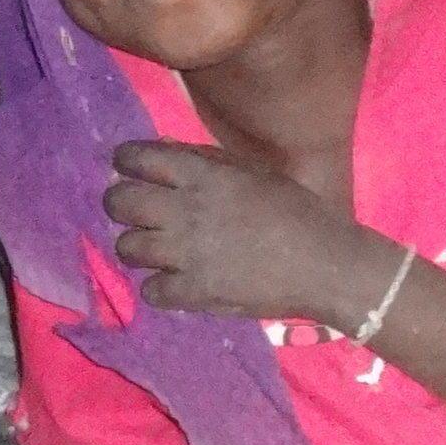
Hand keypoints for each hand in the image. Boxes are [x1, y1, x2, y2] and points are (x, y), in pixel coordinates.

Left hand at [104, 140, 373, 324]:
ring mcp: (187, 255)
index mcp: (203, 176)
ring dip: (137, 246)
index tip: (129, 168)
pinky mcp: (195, 292)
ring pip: (127, 248)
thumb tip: (164, 152)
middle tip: (134, 211)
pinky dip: (159, 287)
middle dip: (119, 203)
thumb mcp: (254, 172)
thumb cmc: (297, 210)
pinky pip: (151, 291)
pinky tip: (174, 282)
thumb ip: (207, 162)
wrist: (326, 263)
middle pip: (119, 202)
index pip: (137, 158)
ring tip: (155, 249)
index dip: (126, 161)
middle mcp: (186, 211)